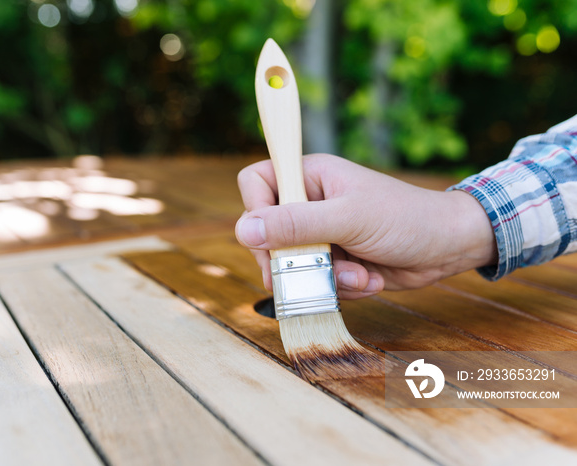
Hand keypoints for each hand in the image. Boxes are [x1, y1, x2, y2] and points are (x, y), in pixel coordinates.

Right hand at [235, 154, 497, 298]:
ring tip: (358, 275)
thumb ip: (297, 224)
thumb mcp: (349, 218)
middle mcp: (310, 203)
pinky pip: (315, 281)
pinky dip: (341, 287)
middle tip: (311, 271)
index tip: (272, 236)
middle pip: (266, 233)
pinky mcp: (334, 261)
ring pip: (291, 264)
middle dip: (291, 259)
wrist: (448, 248)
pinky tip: (369, 278)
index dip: (256, 210)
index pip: (256, 183)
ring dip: (323, 278)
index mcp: (310, 177)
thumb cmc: (406, 218)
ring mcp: (321, 234)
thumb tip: (245, 230)